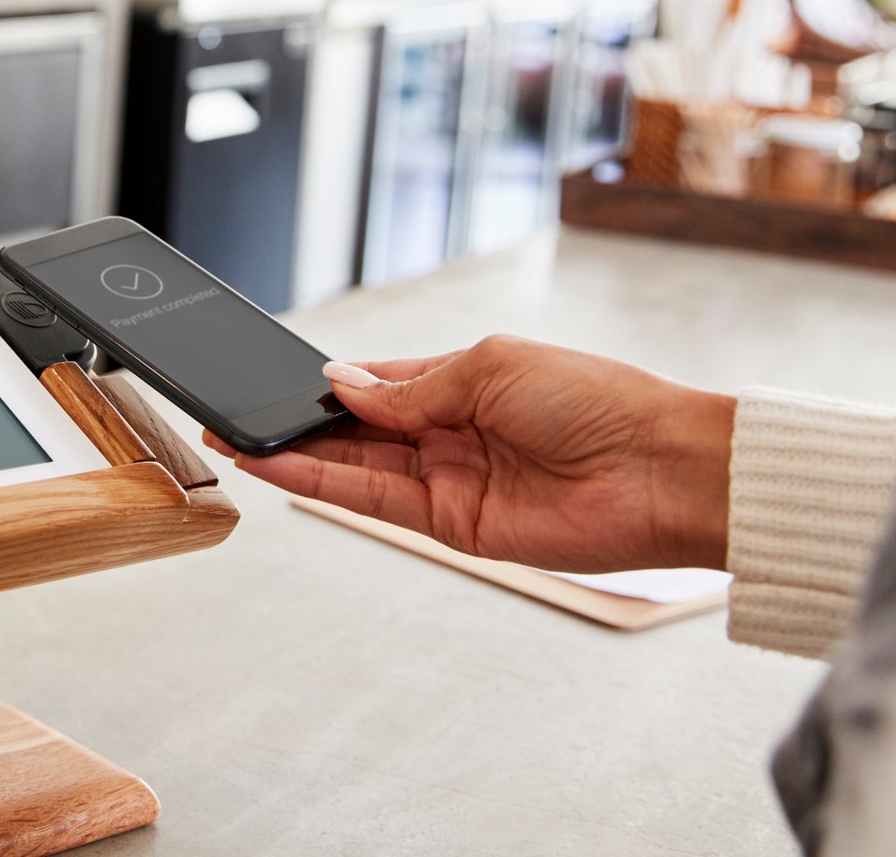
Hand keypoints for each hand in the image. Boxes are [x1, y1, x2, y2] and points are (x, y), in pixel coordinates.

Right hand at [209, 336, 735, 572]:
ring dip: (298, 457)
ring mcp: (453, 481)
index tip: (273, 383)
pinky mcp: (458, 527)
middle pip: (358, 432)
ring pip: (357, 470)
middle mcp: (453, 433)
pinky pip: (378, 504)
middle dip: (298, 424)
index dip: (326, 385)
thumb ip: (408, 387)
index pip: (377, 385)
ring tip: (240, 442)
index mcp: (464, 381)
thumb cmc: (597, 401)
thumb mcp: (490, 366)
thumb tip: (343, 384)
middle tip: (236, 417)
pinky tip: (285, 468)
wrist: (659, 470)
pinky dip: (327, 487)